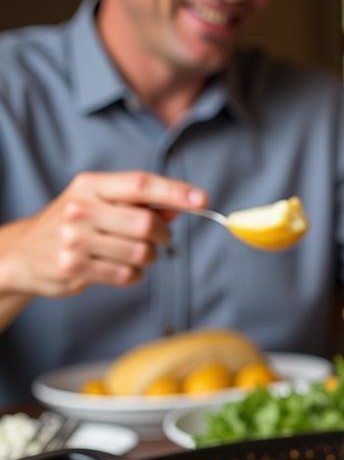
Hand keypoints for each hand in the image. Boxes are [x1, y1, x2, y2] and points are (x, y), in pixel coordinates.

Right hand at [0, 171, 205, 298]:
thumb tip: (179, 208)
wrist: (25, 252)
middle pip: (146, 223)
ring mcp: (74, 239)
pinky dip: (133, 274)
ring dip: (148, 257)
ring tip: (133, 253)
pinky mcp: (74, 267)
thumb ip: (140, 203)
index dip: (175, 192)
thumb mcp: (101, 202)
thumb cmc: (75, 223)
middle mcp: (80, 208)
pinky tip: (117, 266)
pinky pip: (128, 275)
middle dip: (162, 234)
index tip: (202, 199)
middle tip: (159, 237)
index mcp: (90, 185)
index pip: (140, 184)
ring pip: (141, 253)